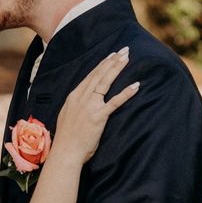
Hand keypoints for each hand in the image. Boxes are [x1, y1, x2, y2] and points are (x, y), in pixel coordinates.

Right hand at [54, 47, 138, 163]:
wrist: (65, 152)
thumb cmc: (67, 138)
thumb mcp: (67, 115)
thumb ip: (76, 106)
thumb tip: (82, 101)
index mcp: (74, 96)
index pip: (90, 76)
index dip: (102, 64)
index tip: (111, 55)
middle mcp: (81, 97)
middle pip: (99, 74)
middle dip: (112, 61)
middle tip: (123, 50)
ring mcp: (89, 106)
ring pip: (105, 82)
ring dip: (117, 69)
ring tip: (127, 58)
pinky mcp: (98, 116)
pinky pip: (115, 102)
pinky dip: (126, 92)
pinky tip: (136, 85)